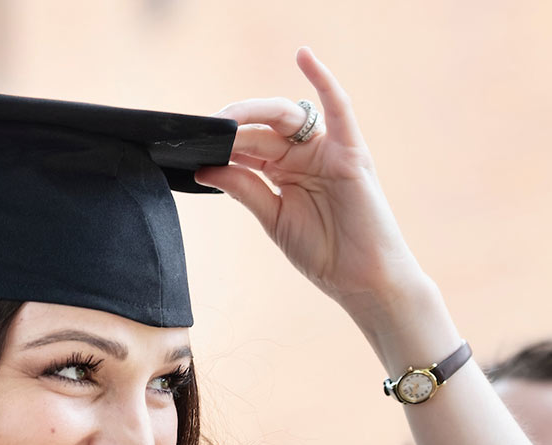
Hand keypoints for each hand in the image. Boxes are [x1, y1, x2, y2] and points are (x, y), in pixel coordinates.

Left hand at [195, 48, 432, 333]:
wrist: (362, 280)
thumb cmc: (323, 252)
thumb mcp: (272, 219)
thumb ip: (244, 189)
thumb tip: (206, 168)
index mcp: (283, 171)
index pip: (246, 146)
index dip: (220, 142)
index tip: (188, 143)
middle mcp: (303, 156)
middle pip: (261, 129)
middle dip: (231, 127)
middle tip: (204, 129)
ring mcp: (327, 151)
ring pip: (287, 117)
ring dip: (255, 112)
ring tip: (227, 118)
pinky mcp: (351, 151)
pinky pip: (338, 108)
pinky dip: (324, 80)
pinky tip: (304, 57)